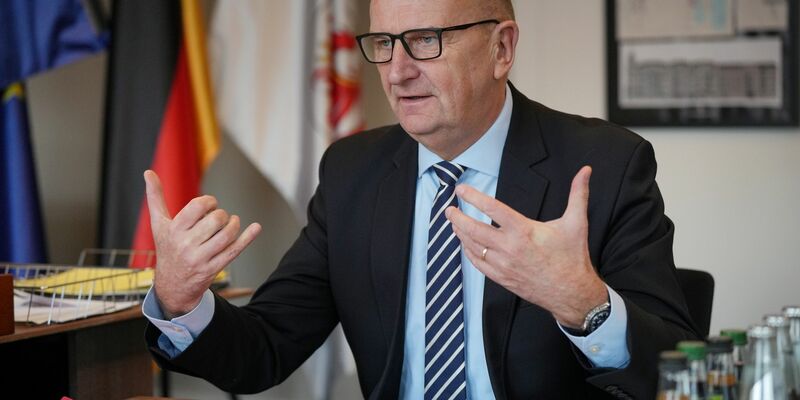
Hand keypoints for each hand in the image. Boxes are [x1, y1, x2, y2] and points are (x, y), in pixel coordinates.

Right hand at [144, 170, 261, 318]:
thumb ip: (155, 198)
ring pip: (227, 234)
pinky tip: (256, 228)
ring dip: (234, 224)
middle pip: (216, 219)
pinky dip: (248, 237)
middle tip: (218, 219)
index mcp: (173, 230)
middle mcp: (186, 244)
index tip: (210, 205)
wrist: (172, 285)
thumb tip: (148, 172)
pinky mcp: (213, 268)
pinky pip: (234, 250)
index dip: (209, 202)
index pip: (198, 206)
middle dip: (221, 215)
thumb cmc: (167, 248)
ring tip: (231, 223)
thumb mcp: (159, 225)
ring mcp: (200, 258)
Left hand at [445, 166, 606, 327]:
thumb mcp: (576, 222)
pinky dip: (468, 252)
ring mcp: (504, 265)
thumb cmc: (572, 257)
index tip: (461, 190)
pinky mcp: (502, 278)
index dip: (474, 197)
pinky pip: (478, 264)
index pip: (492, 209)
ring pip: (473, 247)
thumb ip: (578, 194)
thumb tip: (586, 170)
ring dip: (460, 234)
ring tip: (454, 223)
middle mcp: (510, 248)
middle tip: (449, 209)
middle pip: (474, 229)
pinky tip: (465, 244)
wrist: (572, 293)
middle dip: (458, 218)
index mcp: (524, 231)